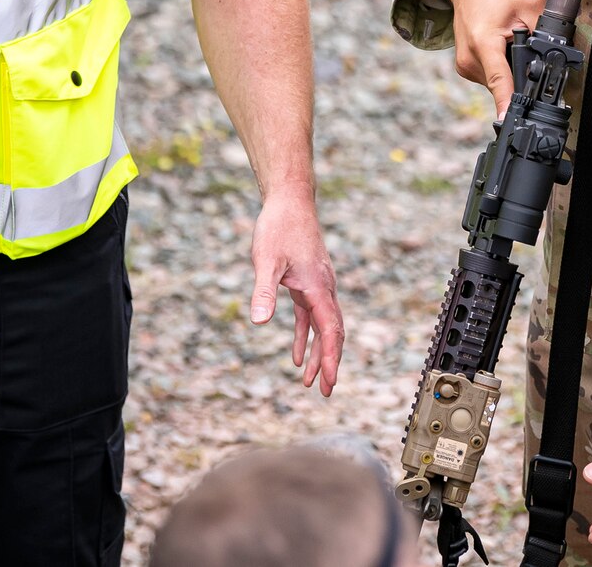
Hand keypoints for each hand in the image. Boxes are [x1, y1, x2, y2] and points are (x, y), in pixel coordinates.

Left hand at [249, 187, 342, 396]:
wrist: (289, 201)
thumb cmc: (279, 227)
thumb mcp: (266, 260)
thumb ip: (263, 291)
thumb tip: (259, 322)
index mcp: (318, 286)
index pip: (329, 329)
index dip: (329, 357)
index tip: (328, 381)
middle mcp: (323, 288)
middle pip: (332, 332)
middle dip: (329, 363)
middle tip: (325, 391)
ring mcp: (317, 286)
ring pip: (322, 326)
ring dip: (317, 353)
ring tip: (310, 382)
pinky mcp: (306, 283)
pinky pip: (309, 316)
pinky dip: (304, 336)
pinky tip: (295, 355)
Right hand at [443, 0, 544, 114]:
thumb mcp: (531, 2)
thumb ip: (544, 33)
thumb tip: (556, 58)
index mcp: (483, 41)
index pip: (500, 81)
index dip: (509, 103)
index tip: (511, 121)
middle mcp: (470, 57)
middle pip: (504, 83)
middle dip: (522, 72)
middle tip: (528, 46)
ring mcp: (465, 64)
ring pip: (499, 82)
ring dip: (511, 68)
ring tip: (511, 38)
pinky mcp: (466, 66)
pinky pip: (491, 75)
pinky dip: (502, 65)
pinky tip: (503, 43)